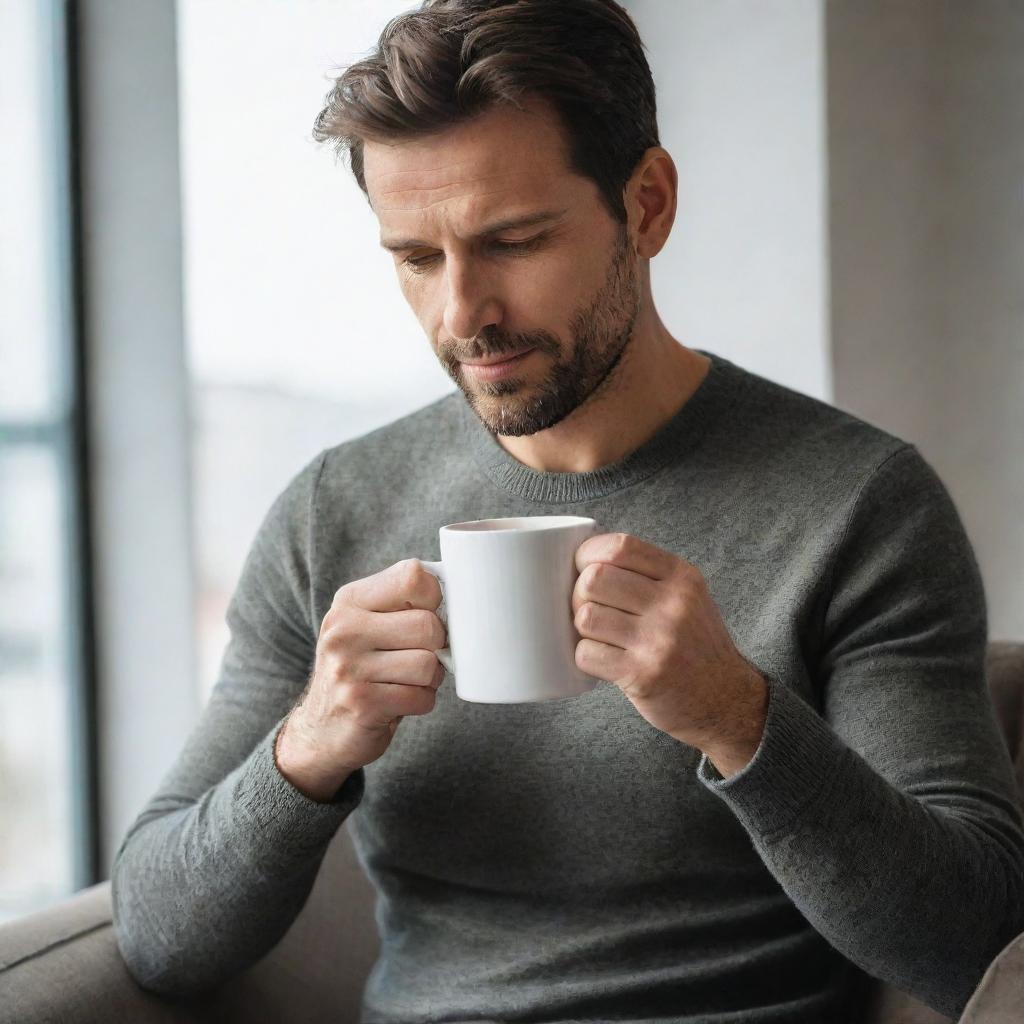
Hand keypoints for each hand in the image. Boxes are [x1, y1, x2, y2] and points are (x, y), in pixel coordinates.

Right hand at [275, 559, 447, 800]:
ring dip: (430, 678)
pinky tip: (399, 701)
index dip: (433, 599)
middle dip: (436, 646)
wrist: (321, 729)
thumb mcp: (366, 625)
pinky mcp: (362, 703)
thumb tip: (459, 593)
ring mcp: (349, 667)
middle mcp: (344, 629)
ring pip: (428, 663)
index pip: (413, 577)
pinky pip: (422, 697)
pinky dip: (421, 702)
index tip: (425, 615)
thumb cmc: (359, 670)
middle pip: (428, 625)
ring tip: (407, 680)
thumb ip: (403, 603)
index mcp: (350, 601)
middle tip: (417, 656)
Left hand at [572, 532, 768, 775]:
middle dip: (579, 594)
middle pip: (594, 579)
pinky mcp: (643, 675)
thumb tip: (584, 560)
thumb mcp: (687, 597)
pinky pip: (587, 654)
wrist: (726, 700)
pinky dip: (587, 658)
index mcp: (682, 577)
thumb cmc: (694, 644)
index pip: (620, 547)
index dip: (588, 554)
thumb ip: (646, 575)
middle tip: (590, 609)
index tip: (583, 568)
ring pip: (586, 616)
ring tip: (600, 636)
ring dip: (583, 629)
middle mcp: (674, 604)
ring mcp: (659, 640)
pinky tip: (605, 660)